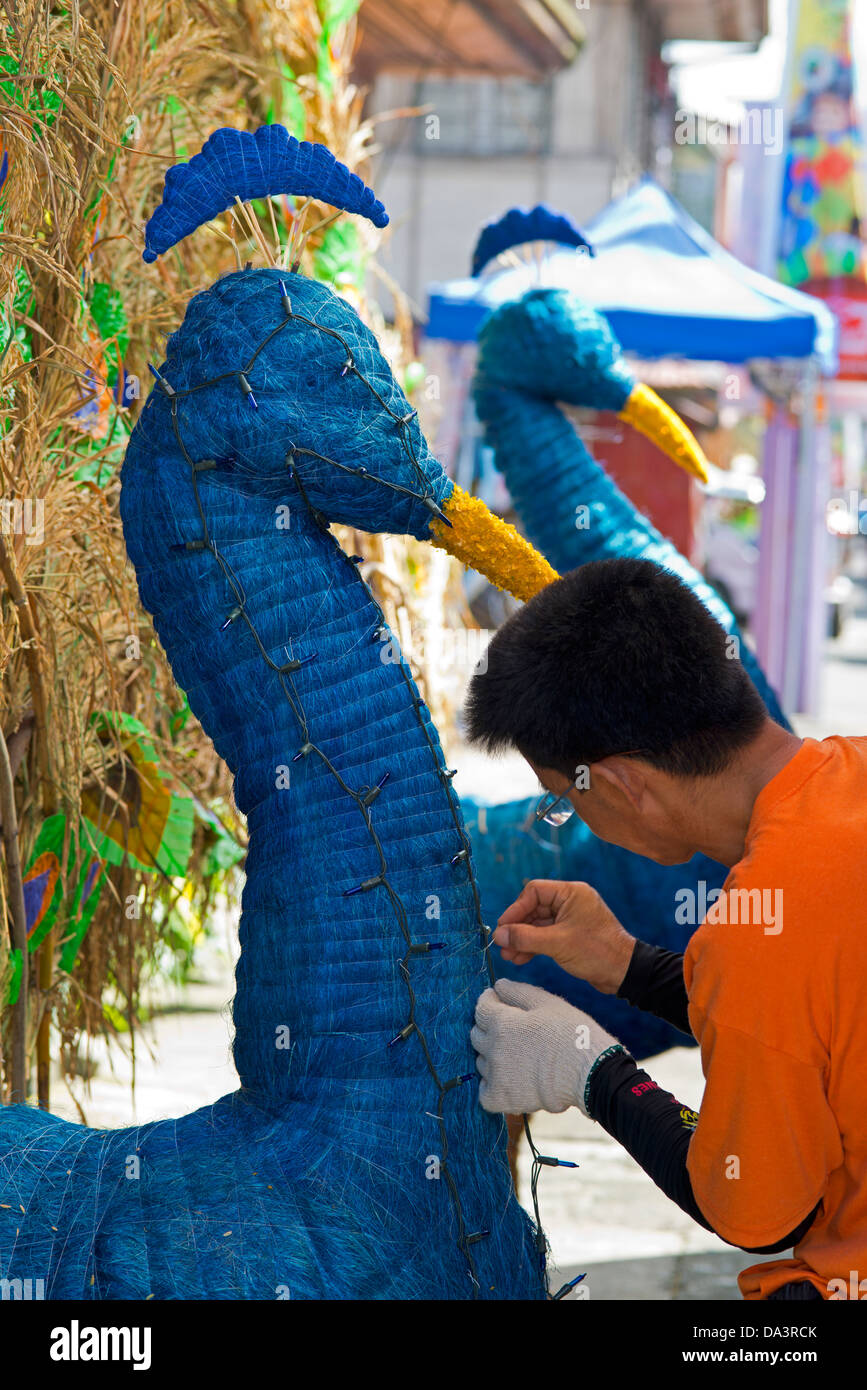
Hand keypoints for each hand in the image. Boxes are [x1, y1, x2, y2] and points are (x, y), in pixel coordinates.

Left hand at [471, 978, 624, 1117]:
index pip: (481, 1008)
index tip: (499, 1001)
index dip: (490, 1001)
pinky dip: (492, 1086)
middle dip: (489, 1028)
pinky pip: (484, 1091)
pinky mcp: (502, 1099)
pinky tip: (508, 1079)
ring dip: (492, 1056)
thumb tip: (498, 986)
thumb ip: (517, 992)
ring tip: (517, 1056)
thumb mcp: (547, 1002)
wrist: (590, 1072)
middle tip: (511, 1030)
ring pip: (481, 1062)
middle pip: (477, 1034)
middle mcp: (493, 1048)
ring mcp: (496, 1076)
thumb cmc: (572, 1033)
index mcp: (502, 1022)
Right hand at [494, 879, 634, 993]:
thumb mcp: (556, 944)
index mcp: (571, 893)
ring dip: (523, 939)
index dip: (516, 909)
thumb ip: (525, 937)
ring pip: (538, 925)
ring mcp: (571, 919)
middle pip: (534, 909)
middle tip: (502, 944)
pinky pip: (546, 936)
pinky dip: (533, 946)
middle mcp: (571, 902)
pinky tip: (521, 958)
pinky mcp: (571, 935)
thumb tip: (499, 935)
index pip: (534, 892)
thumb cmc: (597, 951)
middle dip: (517, 928)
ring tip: (508, 956)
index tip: (503, 927)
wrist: (623, 973)